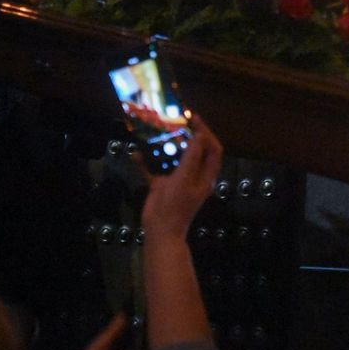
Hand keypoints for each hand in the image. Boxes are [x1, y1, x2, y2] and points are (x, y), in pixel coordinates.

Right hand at [139, 114, 223, 240]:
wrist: (159, 230)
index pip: (213, 148)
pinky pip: (155, 169)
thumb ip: (192, 157)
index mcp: (206, 175)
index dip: (207, 132)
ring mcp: (178, 179)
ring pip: (174, 157)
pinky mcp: (162, 184)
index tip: (194, 119)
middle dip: (186, 135)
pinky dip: (146, 161)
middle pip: (195, 150)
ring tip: (158, 130)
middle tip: (175, 120)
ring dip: (166, 145)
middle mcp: (194, 174)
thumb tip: (199, 135)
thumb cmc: (176, 205)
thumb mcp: (185, 179)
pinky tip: (136, 153)